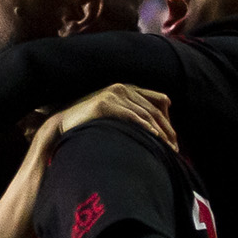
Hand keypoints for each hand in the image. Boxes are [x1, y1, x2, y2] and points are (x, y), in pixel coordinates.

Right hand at [51, 83, 177, 152]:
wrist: (63, 124)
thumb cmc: (90, 123)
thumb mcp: (115, 117)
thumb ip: (132, 116)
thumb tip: (154, 130)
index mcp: (128, 90)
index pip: (158, 101)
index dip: (168, 121)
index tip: (174, 141)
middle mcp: (123, 89)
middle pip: (155, 109)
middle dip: (167, 130)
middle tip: (175, 148)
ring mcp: (113, 94)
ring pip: (145, 113)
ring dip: (159, 132)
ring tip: (167, 147)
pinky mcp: (105, 103)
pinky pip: (130, 115)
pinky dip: (143, 126)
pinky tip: (153, 136)